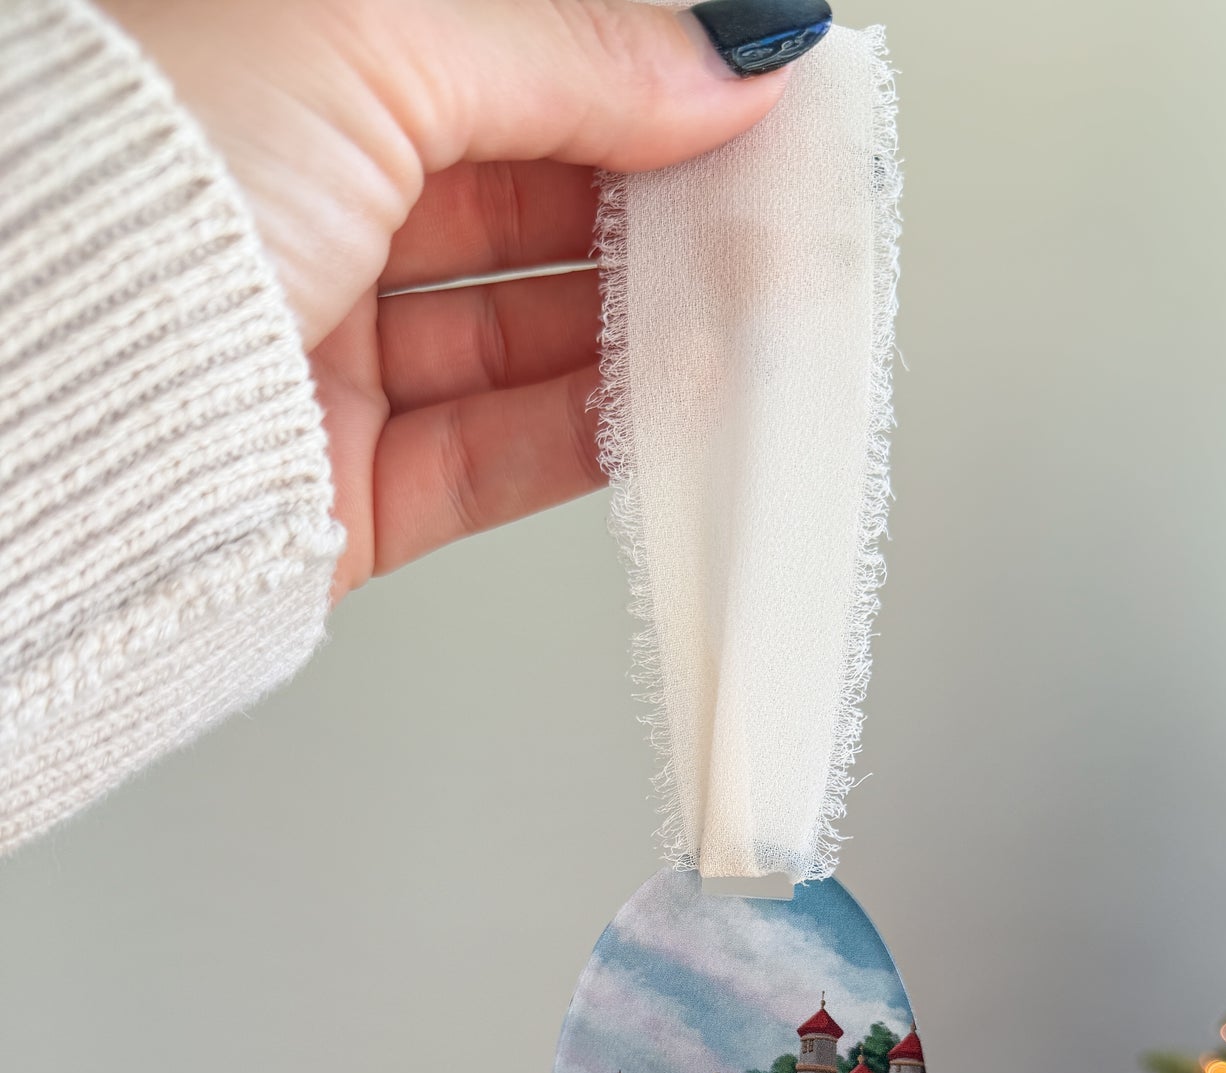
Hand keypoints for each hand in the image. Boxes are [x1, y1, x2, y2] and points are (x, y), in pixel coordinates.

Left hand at [100, 0, 822, 596]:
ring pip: (529, 337)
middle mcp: (309, 208)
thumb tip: (720, 56)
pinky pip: (503, 456)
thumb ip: (567, 48)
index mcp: (293, 69)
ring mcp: (333, 355)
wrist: (57, 407)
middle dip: (658, 206)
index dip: (636, 78)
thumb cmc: (146, 185)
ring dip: (646, 327)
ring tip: (745, 313)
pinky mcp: (356, 487)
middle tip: (767, 208)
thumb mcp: (370, 38)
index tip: (747, 94)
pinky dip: (599, 434)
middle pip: (529, 204)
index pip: (507, 64)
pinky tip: (676, 408)